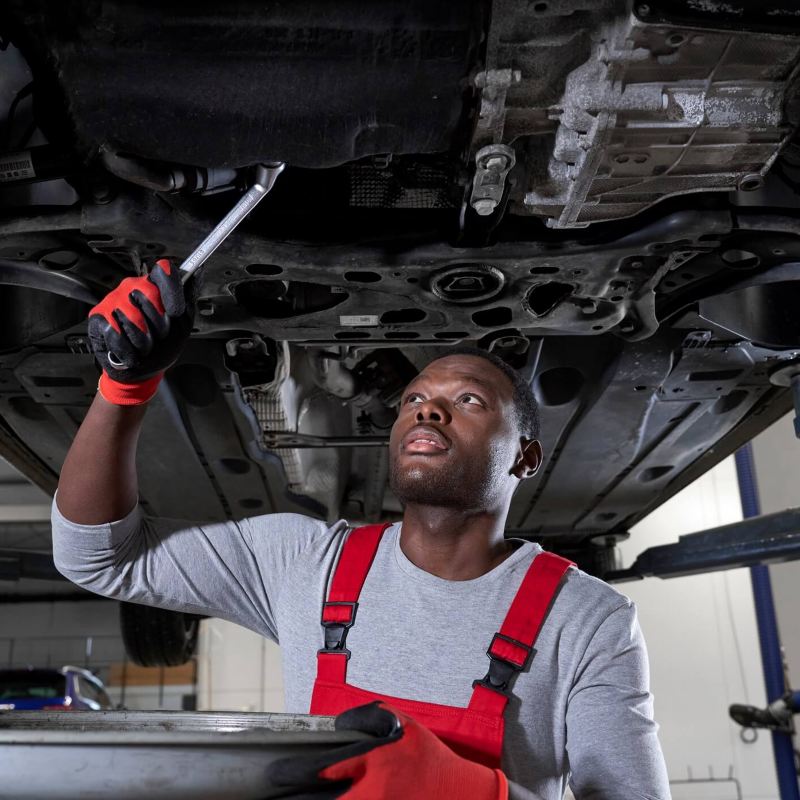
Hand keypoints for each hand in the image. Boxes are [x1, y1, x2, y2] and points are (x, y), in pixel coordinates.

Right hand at [87, 259, 192, 404]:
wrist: (143, 371)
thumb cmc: (162, 345)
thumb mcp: (183, 323)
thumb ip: (188, 297)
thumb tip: (198, 271)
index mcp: (154, 286)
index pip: (163, 271)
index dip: (171, 290)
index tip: (175, 312)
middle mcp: (132, 288)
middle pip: (149, 293)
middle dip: (159, 323)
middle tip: (159, 335)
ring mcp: (114, 300)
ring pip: (132, 315)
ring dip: (144, 340)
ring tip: (144, 345)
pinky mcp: (98, 316)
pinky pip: (114, 330)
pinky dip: (127, 349)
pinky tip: (130, 352)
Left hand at [267, 702, 507, 799]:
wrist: (460, 794)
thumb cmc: (429, 759)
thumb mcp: (403, 725)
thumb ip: (370, 718)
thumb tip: (340, 725)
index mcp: (379, 762)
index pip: (328, 769)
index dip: (297, 773)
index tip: (278, 775)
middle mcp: (376, 793)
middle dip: (299, 798)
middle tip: (278, 792)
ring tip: (295, 799)